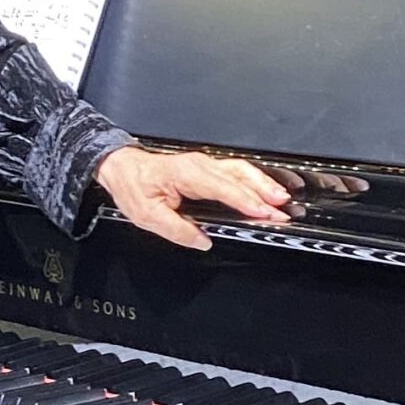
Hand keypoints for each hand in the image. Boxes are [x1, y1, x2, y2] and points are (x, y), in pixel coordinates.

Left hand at [94, 145, 292, 252]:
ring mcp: (205, 164)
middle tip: (282, 209)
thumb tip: (202, 240)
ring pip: (241, 170)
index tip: (262, 212)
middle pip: (239, 176)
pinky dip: (254, 179)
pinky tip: (265, 189)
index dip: (245, 201)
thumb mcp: (147, 215)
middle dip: (263, 192)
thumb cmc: (134, 187)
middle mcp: (199, 166)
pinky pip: (235, 170)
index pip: (223, 188)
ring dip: (263, 184)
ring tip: (281, 199)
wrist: (123, 168)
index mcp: (186, 174)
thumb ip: (177, 230)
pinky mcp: (208, 167)